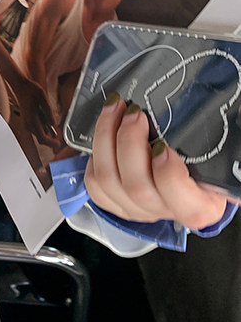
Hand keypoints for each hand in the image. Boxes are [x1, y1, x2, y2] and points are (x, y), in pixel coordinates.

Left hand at [85, 99, 232, 232]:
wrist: (195, 179)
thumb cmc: (208, 161)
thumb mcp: (221, 153)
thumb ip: (221, 139)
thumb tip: (229, 112)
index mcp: (201, 205)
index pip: (186, 206)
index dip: (170, 177)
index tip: (166, 146)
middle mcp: (167, 212)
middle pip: (138, 188)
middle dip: (129, 143)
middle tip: (135, 113)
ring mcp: (139, 210)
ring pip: (110, 183)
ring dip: (106, 140)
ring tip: (116, 110)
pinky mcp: (117, 202)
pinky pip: (95, 185)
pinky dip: (93, 156)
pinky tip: (105, 133)